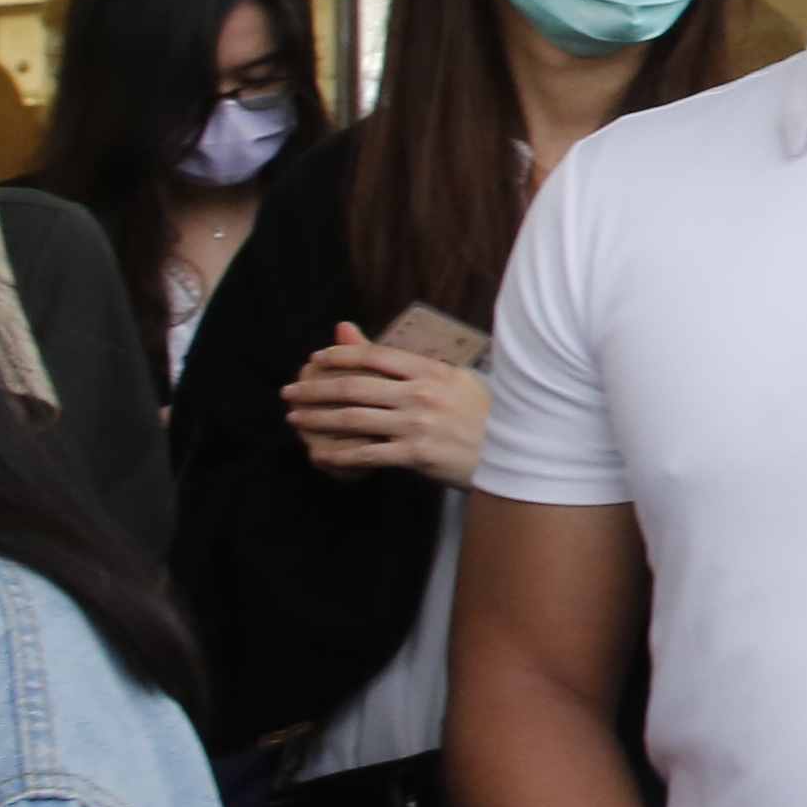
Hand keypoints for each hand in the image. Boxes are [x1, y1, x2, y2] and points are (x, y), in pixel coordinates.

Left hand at [285, 330, 492, 483]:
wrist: (517, 453)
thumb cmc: (487, 413)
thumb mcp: (456, 380)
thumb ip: (416, 364)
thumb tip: (399, 349)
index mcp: (432, 371)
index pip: (375, 355)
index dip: (340, 355)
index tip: (316, 358)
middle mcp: (422, 395)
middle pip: (354, 387)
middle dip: (314, 388)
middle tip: (289, 391)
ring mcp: (418, 426)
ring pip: (353, 419)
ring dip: (317, 419)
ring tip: (294, 418)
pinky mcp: (417, 456)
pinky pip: (366, 454)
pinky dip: (338, 455)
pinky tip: (319, 455)